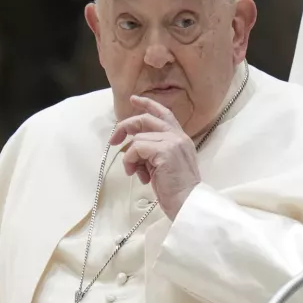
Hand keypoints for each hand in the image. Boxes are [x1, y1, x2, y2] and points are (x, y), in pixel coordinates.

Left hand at [110, 95, 201, 220]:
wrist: (189, 202)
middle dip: (125, 127)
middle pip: (146, 120)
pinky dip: (131, 161)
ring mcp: (172, 142)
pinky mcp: (164, 151)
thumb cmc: (177, 190)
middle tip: (114, 140)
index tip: (133, 99)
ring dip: (131, 158)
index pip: (164, 114)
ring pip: (138, 139)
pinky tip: (138, 175)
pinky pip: (136, 148)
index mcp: (181, 139)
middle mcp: (178, 137)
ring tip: (137, 173)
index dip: (148, 104)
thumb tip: (134, 147)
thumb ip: (155, 151)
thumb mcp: (166, 165)